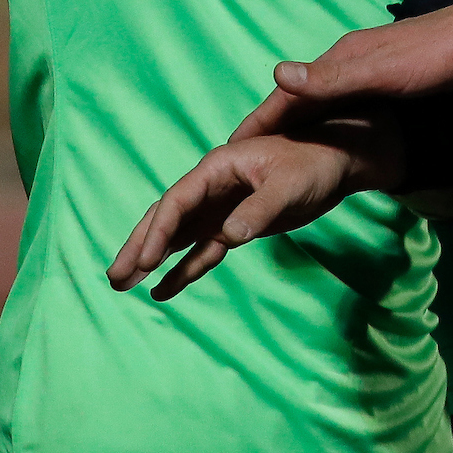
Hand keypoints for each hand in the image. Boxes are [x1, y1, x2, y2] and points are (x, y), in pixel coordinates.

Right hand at [108, 113, 402, 300]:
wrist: (339, 162)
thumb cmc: (315, 164)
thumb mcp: (290, 186)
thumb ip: (259, 210)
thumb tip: (228, 236)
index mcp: (218, 167)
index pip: (177, 201)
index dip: (157, 232)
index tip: (145, 262)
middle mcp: (212, 186)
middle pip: (166, 217)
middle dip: (139, 247)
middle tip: (113, 278)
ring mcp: (222, 207)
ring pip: (178, 236)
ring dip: (153, 259)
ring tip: (123, 287)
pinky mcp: (237, 224)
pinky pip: (204, 250)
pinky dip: (184, 269)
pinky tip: (165, 291)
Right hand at [238, 0, 452, 141]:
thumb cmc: (442, 56)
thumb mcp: (384, 72)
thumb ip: (332, 79)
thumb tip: (278, 75)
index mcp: (343, 59)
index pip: (289, 95)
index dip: (259, 123)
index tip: (227, 149)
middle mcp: (353, 64)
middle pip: (303, 102)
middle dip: (273, 129)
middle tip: (244, 164)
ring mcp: (376, 72)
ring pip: (327, 107)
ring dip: (302, 130)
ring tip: (281, 159)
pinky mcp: (397, 84)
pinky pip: (351, 110)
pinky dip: (332, 128)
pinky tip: (335, 143)